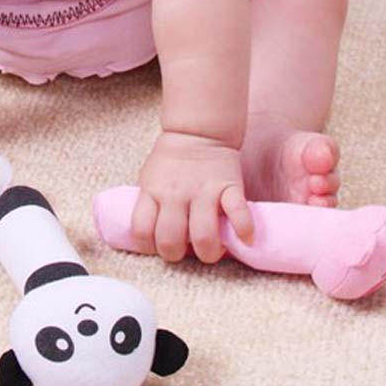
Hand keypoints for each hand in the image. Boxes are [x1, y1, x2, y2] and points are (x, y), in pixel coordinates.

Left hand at [131, 132, 254, 263]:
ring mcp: (203, 191)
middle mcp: (175, 194)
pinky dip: (244, 229)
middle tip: (185, 251)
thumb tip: (150, 235)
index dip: (148, 246)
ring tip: (212, 251)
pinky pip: (238, 213)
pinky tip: (245, 238)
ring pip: (203, 236)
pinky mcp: (229, 186)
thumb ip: (149, 204)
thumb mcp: (150, 178)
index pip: (141, 230)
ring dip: (208, 252)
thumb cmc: (171, 160)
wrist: (197, 130)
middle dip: (176, 255)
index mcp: (153, 191)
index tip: (157, 246)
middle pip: (170, 240)